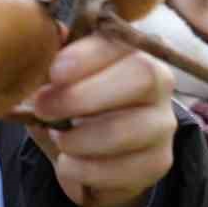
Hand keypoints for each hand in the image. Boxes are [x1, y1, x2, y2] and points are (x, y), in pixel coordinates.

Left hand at [27, 36, 177, 206]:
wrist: (94, 159)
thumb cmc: (74, 109)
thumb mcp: (58, 82)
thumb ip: (53, 61)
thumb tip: (47, 37)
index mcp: (133, 50)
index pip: (121, 43)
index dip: (87, 56)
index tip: (54, 72)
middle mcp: (160, 82)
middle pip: (141, 76)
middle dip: (84, 94)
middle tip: (44, 107)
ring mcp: (163, 123)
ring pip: (128, 128)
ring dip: (80, 138)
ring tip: (57, 138)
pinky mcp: (159, 161)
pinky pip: (122, 168)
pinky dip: (85, 169)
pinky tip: (69, 163)